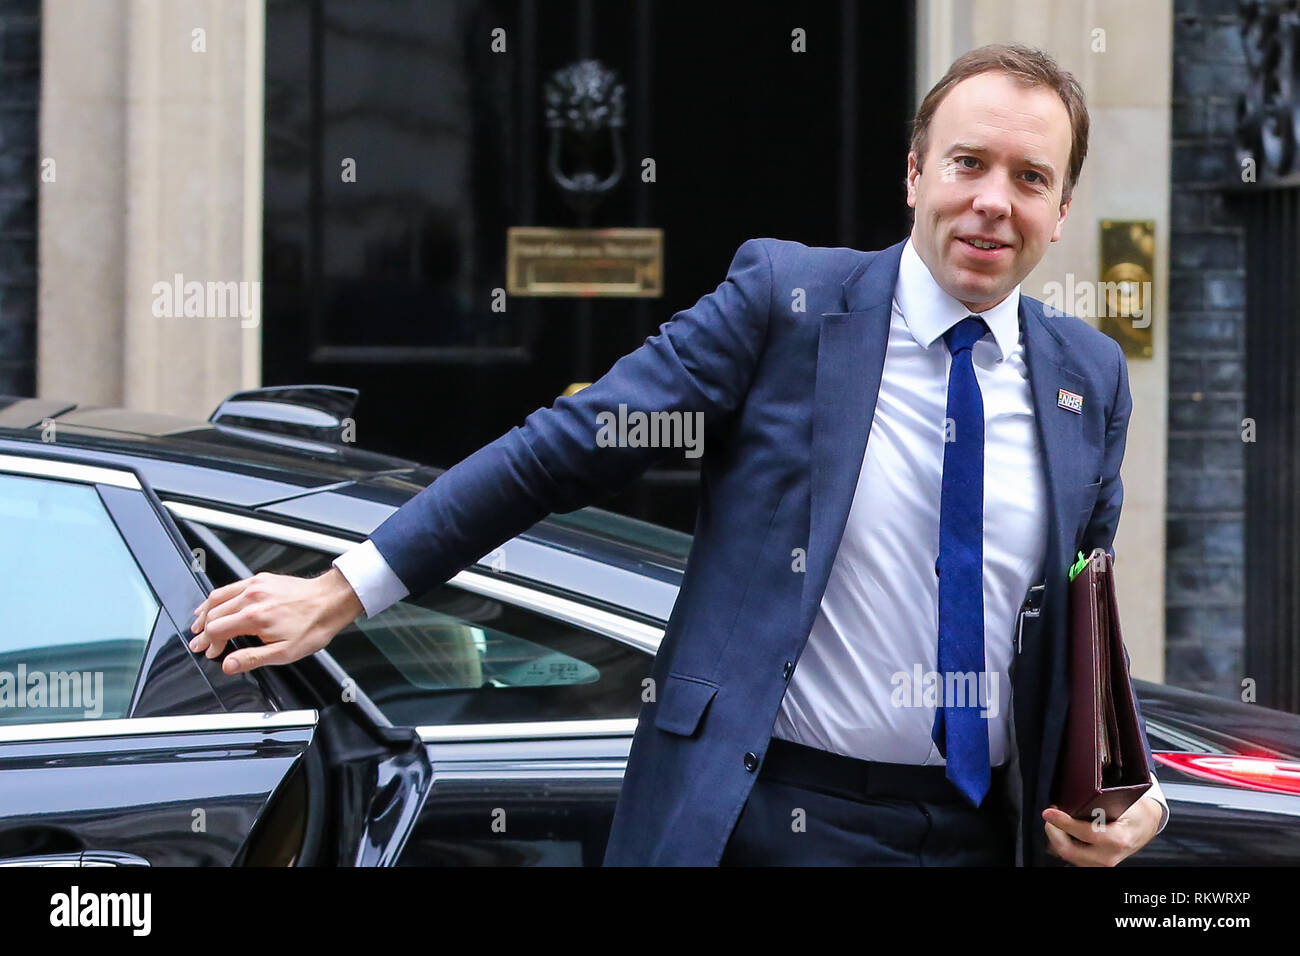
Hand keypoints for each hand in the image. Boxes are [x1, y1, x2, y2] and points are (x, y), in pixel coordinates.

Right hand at [188, 567, 364, 674]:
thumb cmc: (313, 625)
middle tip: (199, 643)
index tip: (210, 652)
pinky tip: (215, 604)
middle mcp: (252, 597)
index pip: (216, 630)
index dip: (209, 644)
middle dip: (203, 631)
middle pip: (213, 614)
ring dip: (205, 613)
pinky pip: (231, 586)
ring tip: (198, 625)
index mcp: (255, 617)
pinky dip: (217, 597)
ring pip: (218, 597)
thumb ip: (252, 658)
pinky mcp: (261, 579)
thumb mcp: (285, 652)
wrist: (331, 600)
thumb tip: (228, 665)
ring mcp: (255, 585)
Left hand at [1042, 795, 1162, 865]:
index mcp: (1118, 839)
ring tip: (1055, 821)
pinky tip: (1062, 831)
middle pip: (1070, 851)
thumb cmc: (1136, 813)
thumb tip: (1074, 797)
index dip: (1063, 822)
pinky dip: (1064, 844)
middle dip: (1054, 832)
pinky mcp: (1097, 864)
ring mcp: (1103, 863)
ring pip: (1069, 856)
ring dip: (1057, 838)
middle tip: (1050, 816)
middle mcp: (1110, 856)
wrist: (1146, 825)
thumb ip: (1100, 802)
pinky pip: (1074, 857)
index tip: (1049, 812)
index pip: (1085, 833)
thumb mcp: (1124, 803)